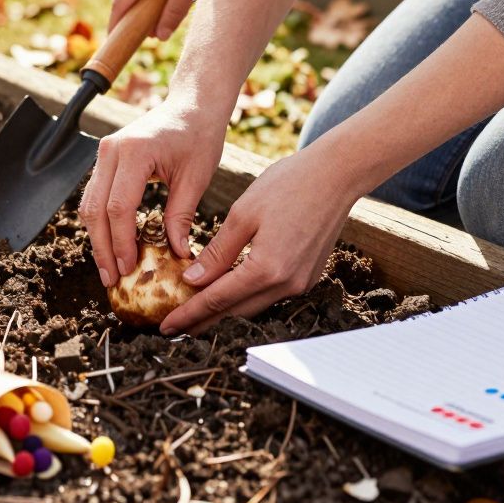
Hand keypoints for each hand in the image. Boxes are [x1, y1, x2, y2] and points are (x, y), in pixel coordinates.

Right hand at [80, 99, 224, 286]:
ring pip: (89, 204)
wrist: (192, 104)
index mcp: (134, 152)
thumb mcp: (196, 178)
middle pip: (95, 209)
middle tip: (112, 279)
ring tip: (109, 268)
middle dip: (102, 248)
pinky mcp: (105, 158)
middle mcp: (111, 150)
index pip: (118, 207)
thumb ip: (181, 216)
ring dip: (97, 238)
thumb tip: (176, 254)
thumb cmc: (199, 136)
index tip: (128, 269)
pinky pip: (95, 195)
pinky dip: (101, 222)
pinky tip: (111, 244)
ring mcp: (104, 152)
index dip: (121, 242)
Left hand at [159, 148, 361, 335]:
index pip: (217, 300)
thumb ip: (217, 253)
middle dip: (203, 321)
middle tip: (174, 327)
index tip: (166, 326)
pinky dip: (246, 297)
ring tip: (195, 314)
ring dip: (224, 311)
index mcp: (267, 269)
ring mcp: (300, 283)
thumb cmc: (288, 185)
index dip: (189, 315)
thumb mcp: (243, 215)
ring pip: (253, 306)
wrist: (337, 174)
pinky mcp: (307, 276)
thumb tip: (192, 280)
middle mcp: (286, 284)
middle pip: (236, 311)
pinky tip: (228, 293)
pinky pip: (270, 295)